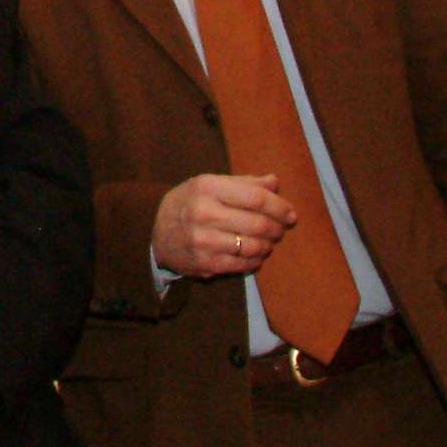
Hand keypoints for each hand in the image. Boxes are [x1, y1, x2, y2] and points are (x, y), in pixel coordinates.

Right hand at [150, 173, 297, 278]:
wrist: (156, 233)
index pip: (255, 197)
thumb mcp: (209, 185)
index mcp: (206, 187)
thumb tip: (274, 182)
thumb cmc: (189, 203)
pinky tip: (255, 254)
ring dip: (268, 245)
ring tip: (268, 241)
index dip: (279, 207)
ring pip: (253, 247)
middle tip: (281, 228)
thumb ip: (243, 183)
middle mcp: (203, 213)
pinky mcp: (205, 264)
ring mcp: (204, 241)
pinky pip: (243, 265)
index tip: (290, 213)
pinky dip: (256, 260)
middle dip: (277, 228)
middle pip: (257, 224)